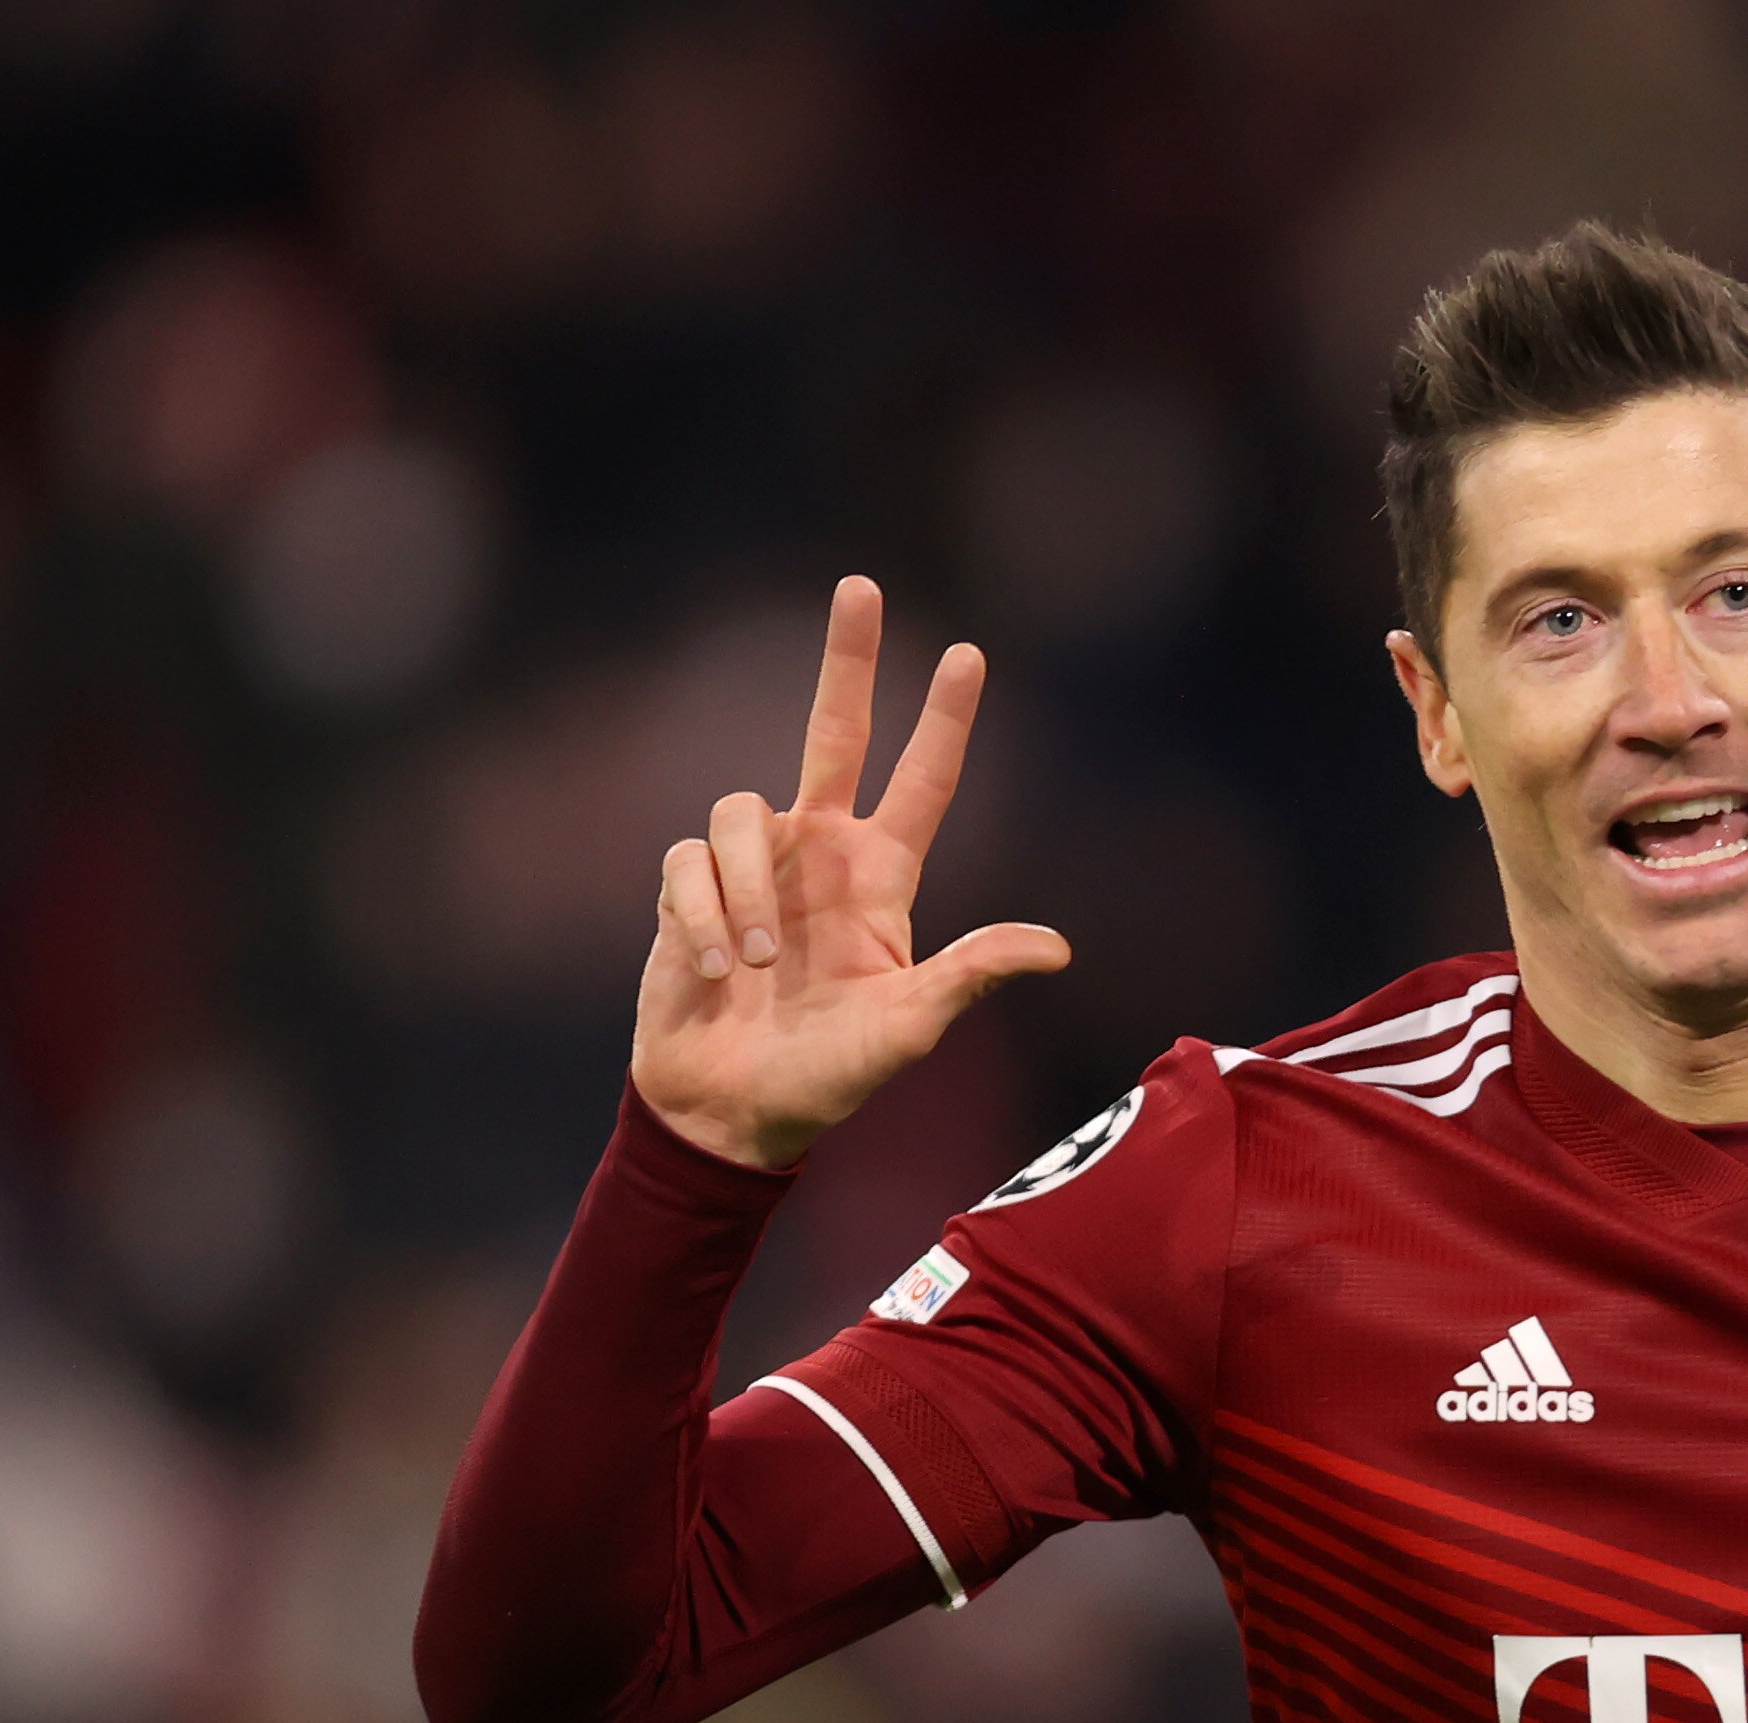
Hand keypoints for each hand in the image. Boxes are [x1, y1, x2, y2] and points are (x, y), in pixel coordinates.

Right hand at [636, 576, 1071, 1170]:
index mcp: (882, 879)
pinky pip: (690, 865)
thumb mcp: (911, 1028)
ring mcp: (753, 866)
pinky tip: (714, 970)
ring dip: (748, 887)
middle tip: (863, 585)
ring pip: (742, 809)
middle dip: (848, 660)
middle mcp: (820, 853)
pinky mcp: (688, 888)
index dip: (945, 721)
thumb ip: (972, 976)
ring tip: (755, 962)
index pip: (923, 783)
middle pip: (833, 731)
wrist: (732, 1112)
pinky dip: (703, 917)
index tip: (969, 653)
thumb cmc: (828, 1076)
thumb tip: (1058, 947)